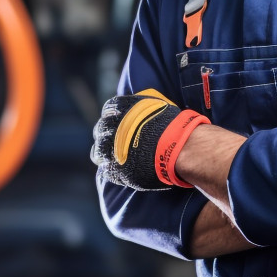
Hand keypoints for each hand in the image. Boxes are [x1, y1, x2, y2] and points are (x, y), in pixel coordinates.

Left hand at [92, 89, 210, 189]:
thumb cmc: (172, 126)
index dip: (111, 116)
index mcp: (121, 109)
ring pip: (98, 152)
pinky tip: (119, 170)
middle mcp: (112, 127)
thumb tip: (139, 112)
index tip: (116, 122)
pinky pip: (106, 170)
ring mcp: (112, 148)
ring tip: (112, 158)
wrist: (178, 147)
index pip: (108, 110)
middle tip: (113, 142)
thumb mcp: (156, 107)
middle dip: (105, 135)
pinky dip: (111, 169)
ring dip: (103, 154)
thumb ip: (141, 109)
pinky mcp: (116, 168)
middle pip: (100, 130)